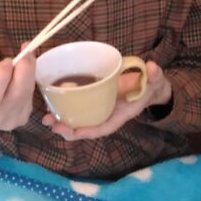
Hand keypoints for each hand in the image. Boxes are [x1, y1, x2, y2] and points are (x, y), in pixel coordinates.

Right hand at [0, 48, 36, 146]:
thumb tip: (6, 67)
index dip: (2, 75)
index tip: (7, 60)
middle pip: (18, 93)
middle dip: (25, 69)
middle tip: (27, 52)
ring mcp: (13, 120)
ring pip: (27, 92)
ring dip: (28, 73)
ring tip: (24, 60)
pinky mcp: (23, 118)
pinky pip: (29, 96)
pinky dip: (28, 82)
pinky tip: (21, 76)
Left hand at [43, 60, 171, 140]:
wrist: (148, 86)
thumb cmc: (149, 86)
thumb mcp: (154, 81)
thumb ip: (154, 76)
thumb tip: (152, 67)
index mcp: (119, 115)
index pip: (103, 127)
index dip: (88, 131)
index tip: (74, 132)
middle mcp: (106, 116)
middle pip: (85, 129)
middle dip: (68, 130)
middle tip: (52, 124)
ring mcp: (98, 110)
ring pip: (78, 121)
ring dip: (61, 122)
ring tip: (46, 118)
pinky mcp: (93, 102)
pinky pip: (77, 109)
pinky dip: (64, 109)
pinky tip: (51, 104)